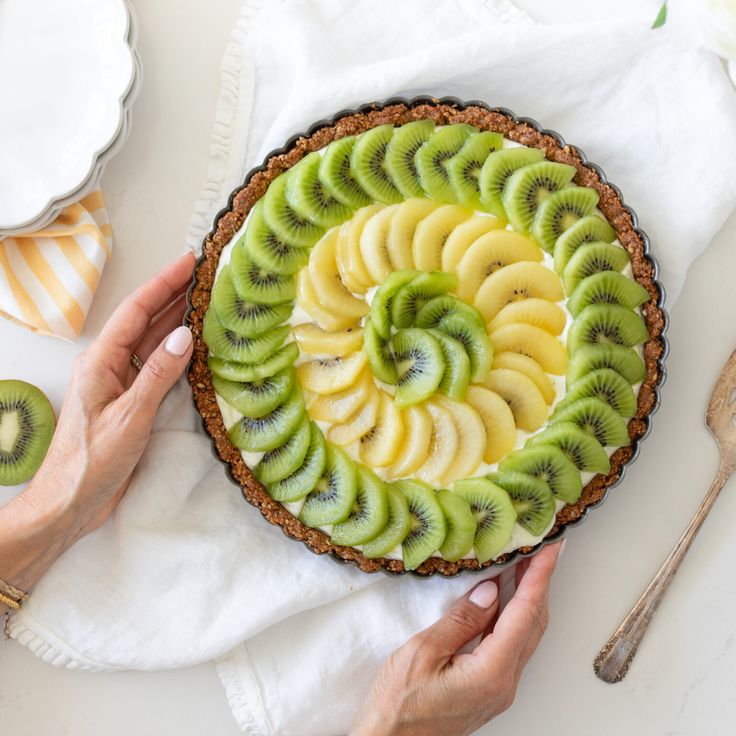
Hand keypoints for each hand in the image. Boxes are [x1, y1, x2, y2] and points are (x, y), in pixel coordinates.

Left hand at [23, 252, 196, 538]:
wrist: (71, 502)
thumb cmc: (92, 462)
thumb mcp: (129, 417)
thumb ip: (157, 375)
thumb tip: (184, 335)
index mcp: (101, 361)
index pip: (136, 311)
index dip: (163, 283)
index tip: (189, 261)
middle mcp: (109, 365)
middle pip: (145, 320)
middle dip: (174, 294)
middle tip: (207, 275)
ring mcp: (119, 383)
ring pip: (152, 342)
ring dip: (177, 320)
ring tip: (207, 300)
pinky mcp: (130, 401)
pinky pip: (156, 366)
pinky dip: (177, 351)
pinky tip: (196, 344)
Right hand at [351, 542, 562, 735]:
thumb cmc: (398, 706)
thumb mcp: (423, 653)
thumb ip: (460, 621)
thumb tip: (490, 591)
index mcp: (492, 672)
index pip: (525, 613)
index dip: (539, 576)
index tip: (551, 548)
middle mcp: (504, 683)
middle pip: (534, 624)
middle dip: (540, 583)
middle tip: (540, 548)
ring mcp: (499, 689)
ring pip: (526, 635)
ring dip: (528, 599)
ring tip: (524, 565)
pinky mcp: (488, 690)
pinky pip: (511, 646)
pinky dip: (513, 617)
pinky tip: (502, 600)